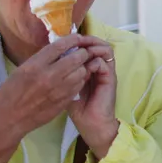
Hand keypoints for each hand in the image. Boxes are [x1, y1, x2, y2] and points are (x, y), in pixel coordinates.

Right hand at [0, 34, 93, 140]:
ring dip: (82, 67)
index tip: (77, 37)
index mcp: (35, 65)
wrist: (8, 119)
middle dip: (82, 53)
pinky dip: (80, 80)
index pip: (60, 46)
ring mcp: (58, 90)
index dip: (73, 39)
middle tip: (82, 52)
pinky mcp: (64, 101)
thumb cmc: (10, 92)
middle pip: (77, 58)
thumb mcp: (22, 70)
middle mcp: (49, 76)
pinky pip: (79, 86)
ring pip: (82, 72)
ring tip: (78, 66)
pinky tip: (75, 79)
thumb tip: (59, 49)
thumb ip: (41, 59)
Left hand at [67, 36, 118, 158]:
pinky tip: (85, 62)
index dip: (78, 42)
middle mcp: (99, 68)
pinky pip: (104, 62)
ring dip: (93, 45)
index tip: (66, 40)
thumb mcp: (65, 89)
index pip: (87, 49)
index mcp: (90, 69)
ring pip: (104, 50)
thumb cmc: (78, 109)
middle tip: (75, 38)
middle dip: (86, 40)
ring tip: (82, 46)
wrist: (91, 124)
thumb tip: (51, 60)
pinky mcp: (110, 79)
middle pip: (97, 45)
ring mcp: (106, 73)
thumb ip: (63, 75)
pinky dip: (95, 59)